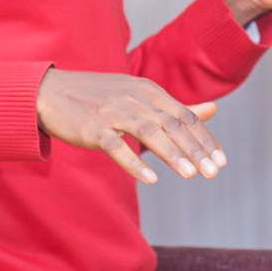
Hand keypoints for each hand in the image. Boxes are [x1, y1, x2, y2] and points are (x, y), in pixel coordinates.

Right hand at [35, 69, 226, 183]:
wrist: (50, 92)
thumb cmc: (101, 98)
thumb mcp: (142, 96)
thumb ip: (177, 108)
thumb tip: (213, 110)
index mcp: (150, 91)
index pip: (185, 117)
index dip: (205, 139)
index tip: (221, 161)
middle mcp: (136, 98)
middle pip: (173, 125)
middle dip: (196, 150)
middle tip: (213, 172)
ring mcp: (114, 112)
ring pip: (149, 132)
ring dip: (172, 154)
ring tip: (191, 174)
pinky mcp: (92, 128)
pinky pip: (116, 145)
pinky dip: (133, 162)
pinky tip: (150, 179)